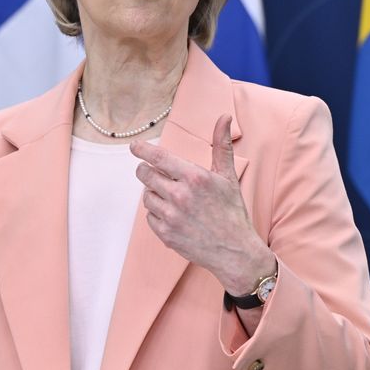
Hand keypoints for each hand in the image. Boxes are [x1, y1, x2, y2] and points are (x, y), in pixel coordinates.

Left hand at [130, 114, 273, 295]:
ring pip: (147, 196)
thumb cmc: (232, 212)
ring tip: (171, 197)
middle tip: (154, 172)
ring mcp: (171, 217)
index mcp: (194, 177)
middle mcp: (180, 196)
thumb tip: (224, 117)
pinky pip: (150, 216)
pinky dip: (157, 213)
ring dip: (154, 193)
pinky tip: (173, 214)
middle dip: (146, 170)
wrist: (235, 251)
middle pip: (146, 175)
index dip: (142, 150)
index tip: (134, 146)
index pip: (158, 157)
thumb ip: (221, 145)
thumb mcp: (228, 176)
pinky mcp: (166, 234)